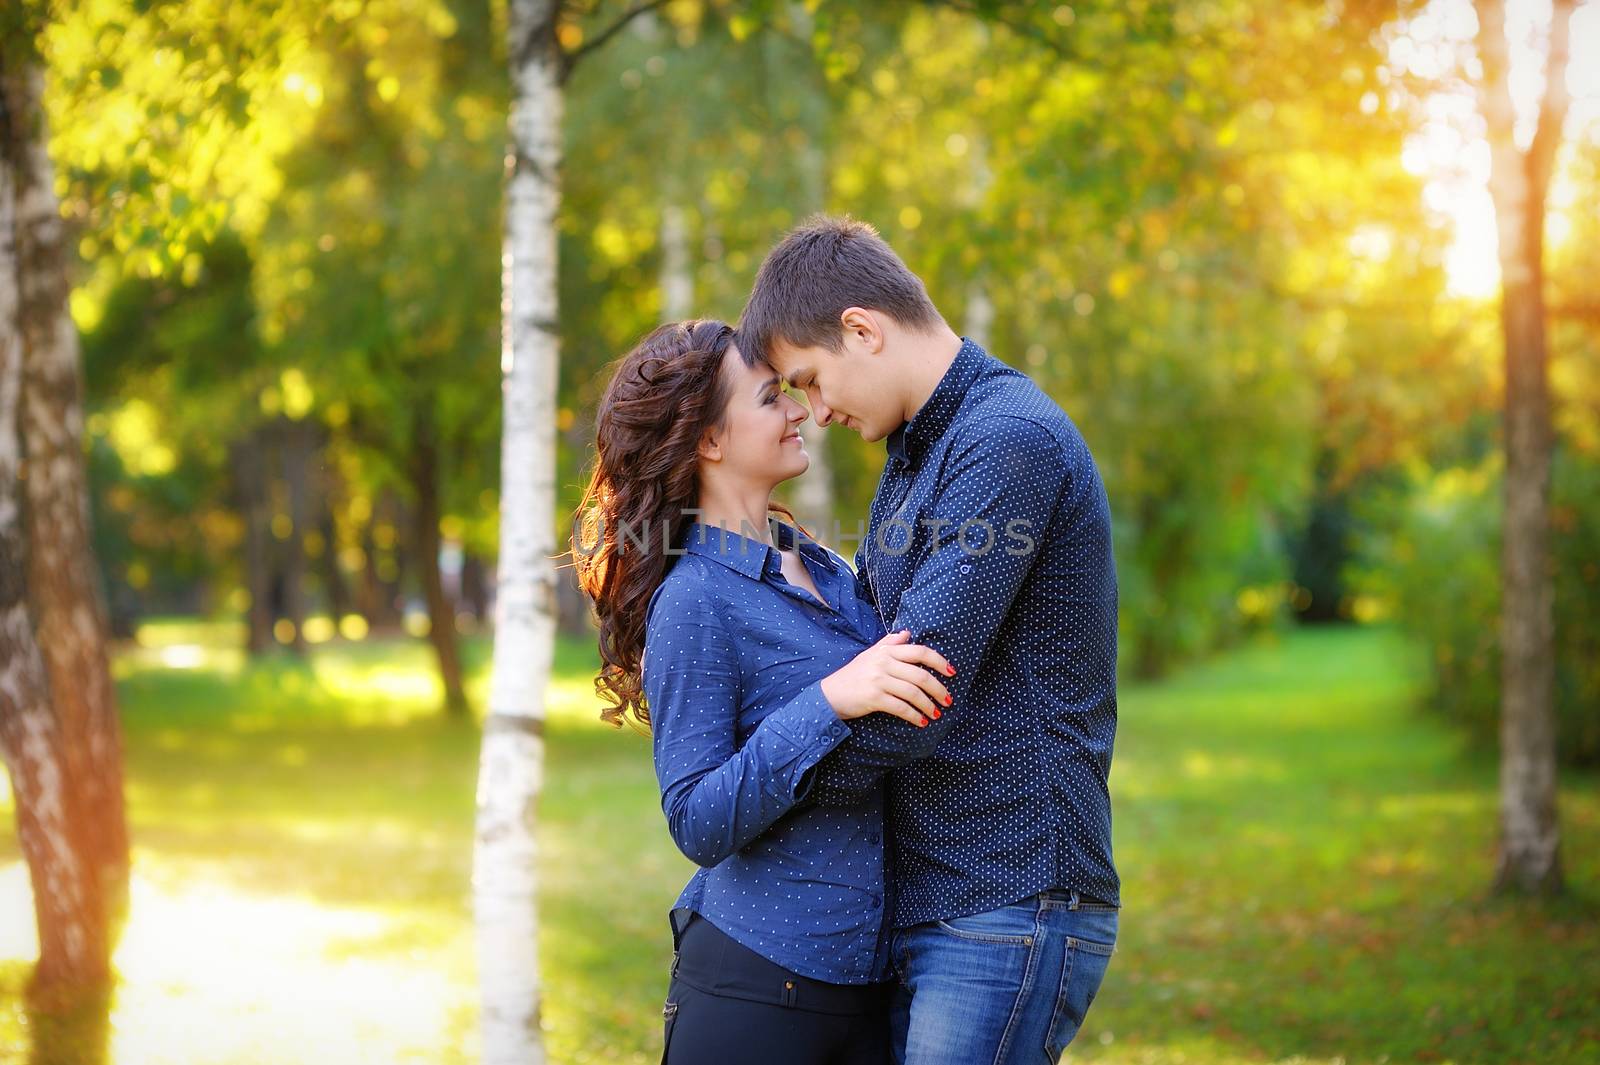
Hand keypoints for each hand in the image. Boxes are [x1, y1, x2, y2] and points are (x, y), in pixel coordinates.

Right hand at [820, 630, 954, 727]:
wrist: (830, 694)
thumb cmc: (853, 675)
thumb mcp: (870, 654)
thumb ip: (889, 643)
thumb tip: (907, 633)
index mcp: (886, 651)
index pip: (920, 652)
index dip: (939, 661)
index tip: (952, 672)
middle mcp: (884, 663)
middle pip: (921, 675)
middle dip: (938, 689)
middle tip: (948, 700)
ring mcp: (878, 680)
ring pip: (913, 693)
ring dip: (928, 705)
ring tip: (936, 714)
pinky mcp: (874, 698)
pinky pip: (901, 707)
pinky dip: (914, 716)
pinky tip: (921, 722)